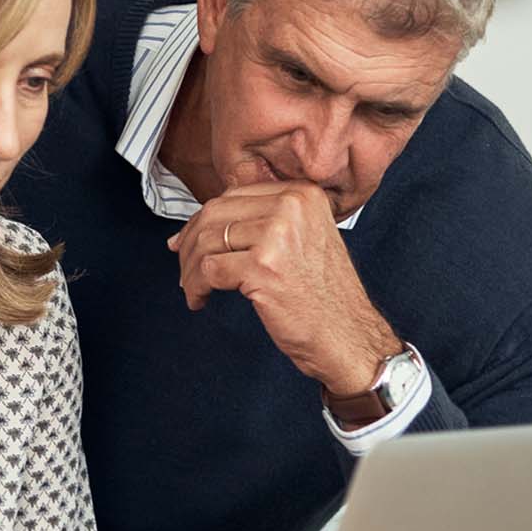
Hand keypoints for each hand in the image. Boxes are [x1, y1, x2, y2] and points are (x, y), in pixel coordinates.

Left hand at [166, 181, 399, 396]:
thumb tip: (201, 222)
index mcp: (302, 195)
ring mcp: (277, 236)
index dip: (202, 220)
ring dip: (190, 270)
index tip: (187, 239)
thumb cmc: (324, 296)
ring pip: (207, 242)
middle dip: (189, 244)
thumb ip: (265, 221)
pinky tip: (201, 300)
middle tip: (184, 267)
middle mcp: (291, 207)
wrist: (348, 335)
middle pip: (214, 215)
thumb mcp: (304, 239)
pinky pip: (209, 271)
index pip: (232, 196)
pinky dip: (197, 288)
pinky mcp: (263, 268)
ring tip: (192, 288)